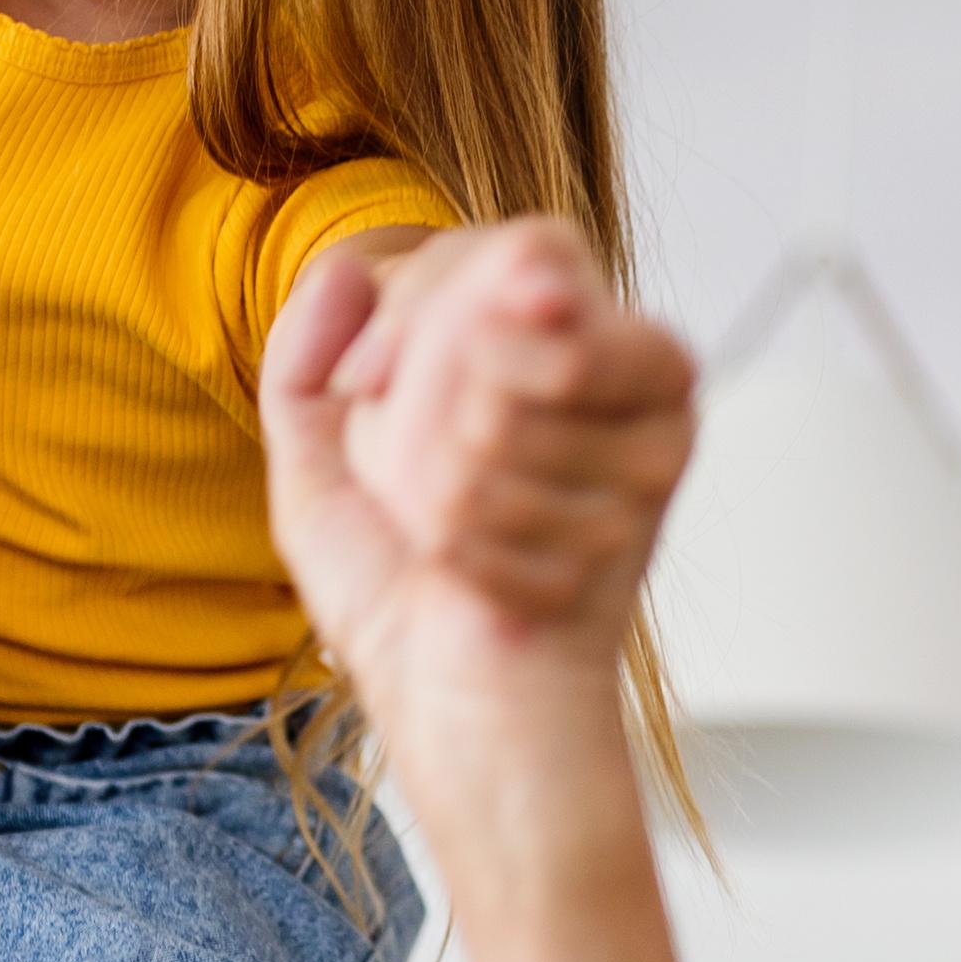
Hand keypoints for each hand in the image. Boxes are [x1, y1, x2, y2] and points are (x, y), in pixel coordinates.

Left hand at [265, 220, 698, 747]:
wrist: (460, 716)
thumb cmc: (404, 602)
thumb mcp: (319, 464)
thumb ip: (309, 356)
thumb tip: (346, 269)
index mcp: (548, 342)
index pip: (494, 246)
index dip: (411, 315)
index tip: (368, 393)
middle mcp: (618, 364)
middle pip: (498, 287)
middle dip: (413, 403)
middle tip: (423, 492)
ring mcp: (647, 418)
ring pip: (494, 382)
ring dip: (439, 487)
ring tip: (463, 545)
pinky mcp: (651, 482)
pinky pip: (515, 452)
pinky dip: (473, 532)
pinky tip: (495, 581)